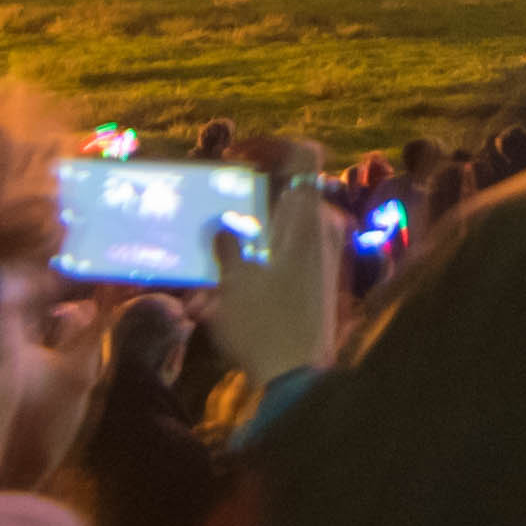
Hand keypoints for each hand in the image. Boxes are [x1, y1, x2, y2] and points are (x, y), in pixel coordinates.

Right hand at [205, 168, 344, 389]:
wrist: (298, 379)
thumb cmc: (266, 325)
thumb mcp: (234, 283)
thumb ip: (228, 245)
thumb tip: (223, 225)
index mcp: (307, 218)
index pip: (303, 155)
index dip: (270, 146)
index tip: (236, 156)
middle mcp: (322, 229)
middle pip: (284, 193)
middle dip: (244, 202)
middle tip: (207, 214)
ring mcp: (323, 255)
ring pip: (278, 229)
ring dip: (243, 240)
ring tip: (203, 269)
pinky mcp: (316, 281)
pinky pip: (283, 257)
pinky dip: (253, 265)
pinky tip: (214, 299)